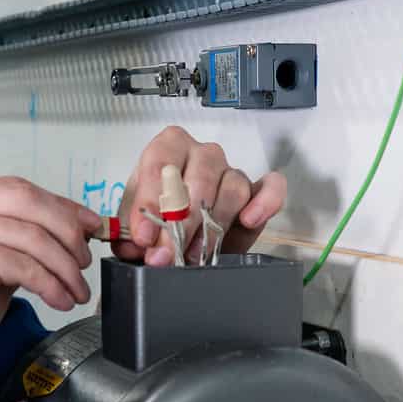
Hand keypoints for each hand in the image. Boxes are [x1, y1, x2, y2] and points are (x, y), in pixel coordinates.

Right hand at [0, 177, 98, 390]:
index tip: (87, 223)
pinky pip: (27, 266)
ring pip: (33, 236)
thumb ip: (11, 235)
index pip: (13, 188)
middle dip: (67, 229)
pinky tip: (59, 300)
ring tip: (76, 289)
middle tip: (85, 258)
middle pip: (27, 200)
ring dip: (65, 266)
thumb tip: (68, 227)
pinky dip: (52, 285)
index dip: (58, 206)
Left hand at [113, 126, 286, 266]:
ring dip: (214, 226)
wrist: (179, 235)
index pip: (160, 164)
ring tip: (196, 252)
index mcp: (168, 148)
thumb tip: (142, 245)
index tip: (144, 236)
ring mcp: (231, 171)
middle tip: (168, 254)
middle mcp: (202, 154)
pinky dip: (264, 202)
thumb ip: (132, 234)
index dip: (150, 202)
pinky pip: (270, 188)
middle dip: (181, 224)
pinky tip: (249, 219)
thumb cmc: (156, 219)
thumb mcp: (134, 225)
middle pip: (199, 180)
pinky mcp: (256, 192)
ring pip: (232, 189)